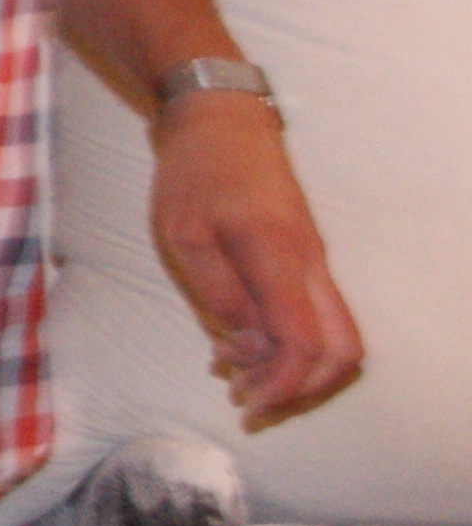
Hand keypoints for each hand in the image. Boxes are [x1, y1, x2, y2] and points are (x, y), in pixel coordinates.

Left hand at [145, 96, 364, 427]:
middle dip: (299, 388)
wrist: (221, 122)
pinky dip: (291, 343)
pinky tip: (242, 344)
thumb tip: (248, 345)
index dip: (283, 383)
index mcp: (279, 257)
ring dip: (295, 369)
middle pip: (340, 350)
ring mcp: (316, 263)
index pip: (305, 341)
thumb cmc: (195, 174)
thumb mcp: (184, 235)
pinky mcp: (307, 261)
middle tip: (246, 401)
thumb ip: (218, 294)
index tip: (248, 402)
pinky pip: (318, 316)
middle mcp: (312, 265)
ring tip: (237, 376)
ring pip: (336, 336)